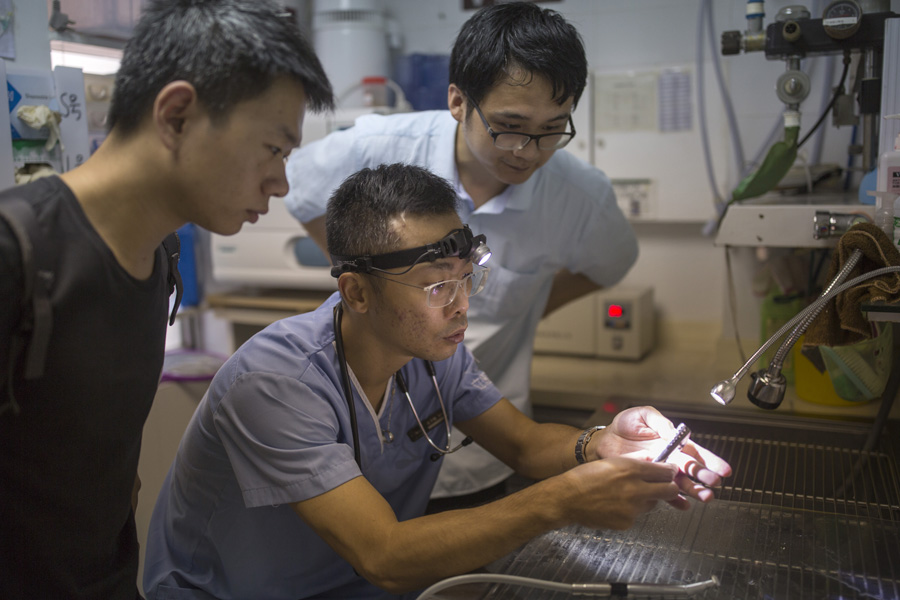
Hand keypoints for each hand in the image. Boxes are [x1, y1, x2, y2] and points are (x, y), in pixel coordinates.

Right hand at [561, 456, 680, 530]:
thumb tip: (653, 461)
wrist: (567, 498)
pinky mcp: (627, 522)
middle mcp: (635, 489)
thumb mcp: (611, 462)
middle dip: (670, 488)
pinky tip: (616, 505)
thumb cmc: (585, 478)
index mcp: (631, 470)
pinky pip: (637, 515)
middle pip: (670, 491)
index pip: (666, 472)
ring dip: (646, 499)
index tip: (670, 473)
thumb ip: (635, 462)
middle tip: (665, 487)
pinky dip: (631, 511)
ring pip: (652, 504)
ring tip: (625, 495)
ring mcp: (632, 509)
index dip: (670, 472)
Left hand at [592, 406, 732, 506]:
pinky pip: (664, 492)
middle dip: (704, 476)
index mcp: (673, 442)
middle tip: (714, 483)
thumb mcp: (644, 415)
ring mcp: (660, 471)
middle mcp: (670, 458)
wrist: (605, 440)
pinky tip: (684, 505)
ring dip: (694, 490)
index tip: (723, 469)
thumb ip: (661, 422)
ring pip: (681, 483)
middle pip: (692, 469)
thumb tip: (677, 431)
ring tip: (705, 497)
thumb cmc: (625, 425)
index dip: (710, 460)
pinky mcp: (649, 480)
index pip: (696, 452)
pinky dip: (674, 500)